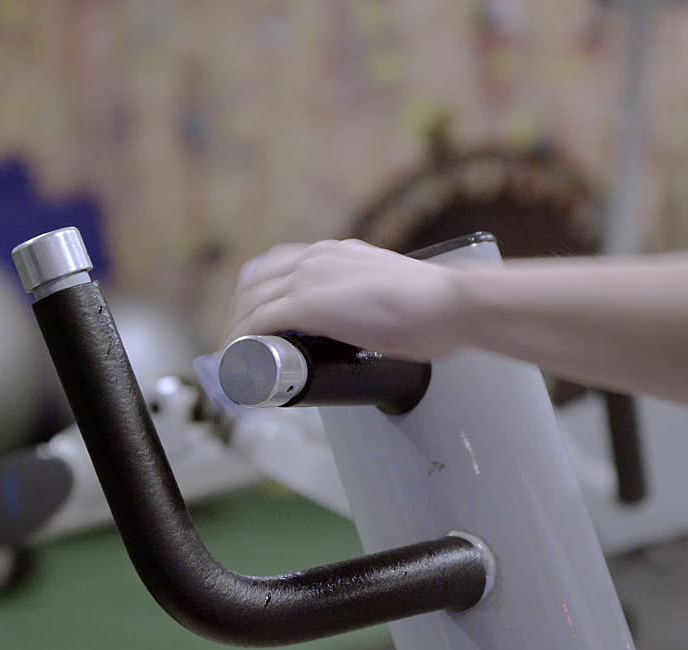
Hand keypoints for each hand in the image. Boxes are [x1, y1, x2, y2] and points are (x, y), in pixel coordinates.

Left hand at [223, 239, 464, 360]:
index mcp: (336, 252)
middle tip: (242, 347)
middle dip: (241, 315)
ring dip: (237, 330)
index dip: (259, 295)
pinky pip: (260, 321)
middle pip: (255, 282)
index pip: (277, 266)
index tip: (257, 321)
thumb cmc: (435, 307)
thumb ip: (371, 298)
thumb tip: (372, 324)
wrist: (451, 303)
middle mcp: (317, 256)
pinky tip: (241, 358)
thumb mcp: (389, 292)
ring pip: (251, 302)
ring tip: (237, 360)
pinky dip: (244, 340)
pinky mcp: (310, 303)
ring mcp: (311, 277)